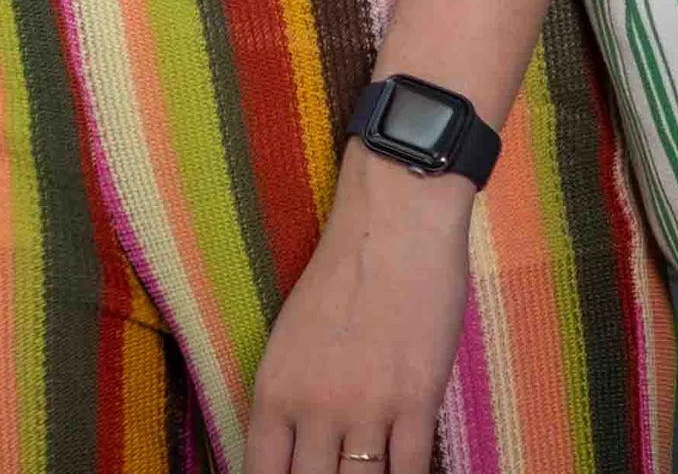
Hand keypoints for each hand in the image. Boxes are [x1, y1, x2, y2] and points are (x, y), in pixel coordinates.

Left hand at [244, 148, 474, 473]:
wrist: (392, 228)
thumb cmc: (341, 277)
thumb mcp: (292, 338)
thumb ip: (292, 396)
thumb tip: (297, 448)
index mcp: (274, 387)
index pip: (260, 471)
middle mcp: (313, 405)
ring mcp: (366, 406)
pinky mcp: (417, 401)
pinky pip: (410, 470)